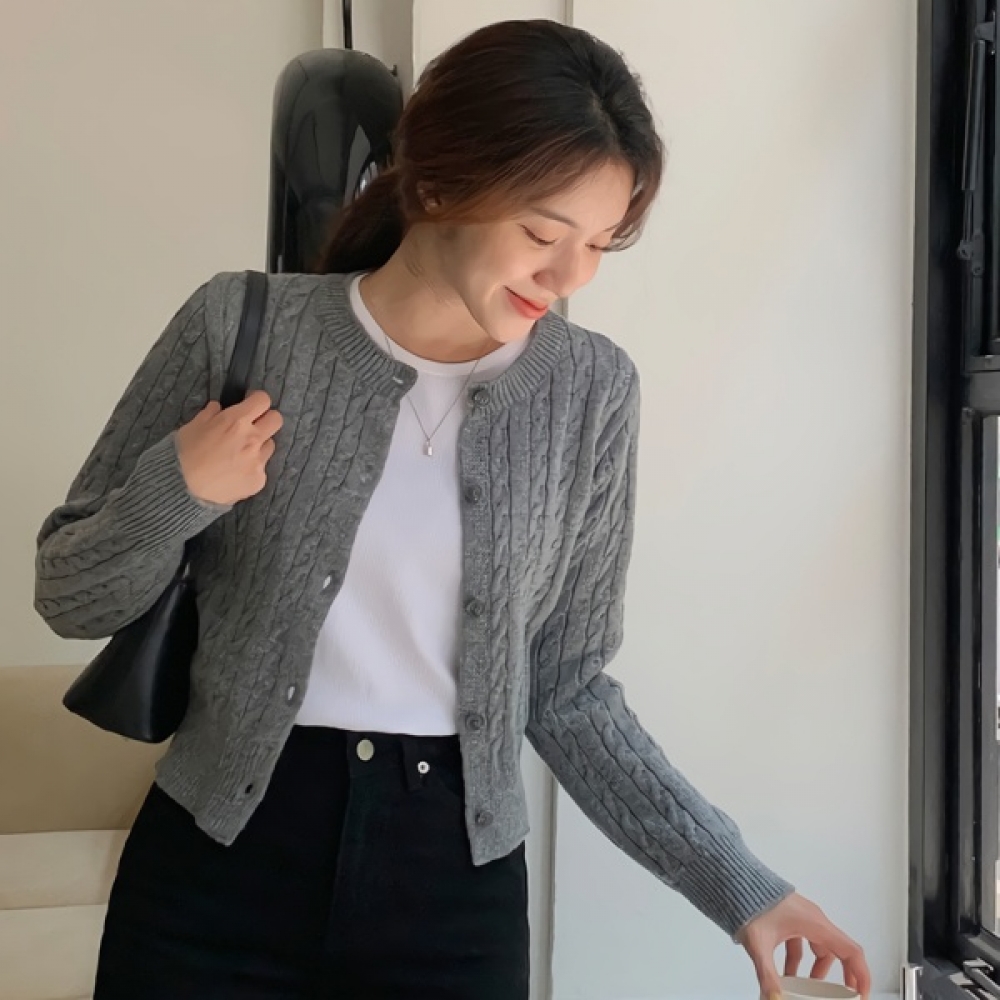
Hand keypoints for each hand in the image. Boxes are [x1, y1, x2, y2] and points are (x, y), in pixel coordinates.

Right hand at [175, 390, 282, 505]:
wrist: (185, 490)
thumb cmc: (185, 455)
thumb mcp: (192, 427)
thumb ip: (209, 414)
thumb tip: (218, 408)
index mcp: (237, 421)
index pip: (263, 400)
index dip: (256, 400)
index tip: (250, 404)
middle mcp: (253, 439)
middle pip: (276, 419)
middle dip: (266, 419)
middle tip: (253, 426)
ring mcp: (258, 460)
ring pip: (270, 445)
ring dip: (259, 445)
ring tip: (240, 453)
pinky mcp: (259, 479)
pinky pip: (261, 468)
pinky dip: (251, 468)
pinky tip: (236, 472)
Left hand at [736, 892, 870, 999]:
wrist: (732, 878)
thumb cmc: (748, 899)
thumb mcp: (759, 943)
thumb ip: (767, 975)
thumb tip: (774, 997)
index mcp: (815, 923)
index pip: (851, 951)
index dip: (861, 975)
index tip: (861, 995)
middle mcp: (812, 919)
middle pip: (838, 951)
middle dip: (842, 976)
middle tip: (843, 996)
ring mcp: (800, 917)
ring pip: (818, 948)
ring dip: (815, 971)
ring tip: (807, 990)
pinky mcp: (788, 918)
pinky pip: (802, 943)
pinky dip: (798, 961)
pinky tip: (785, 974)